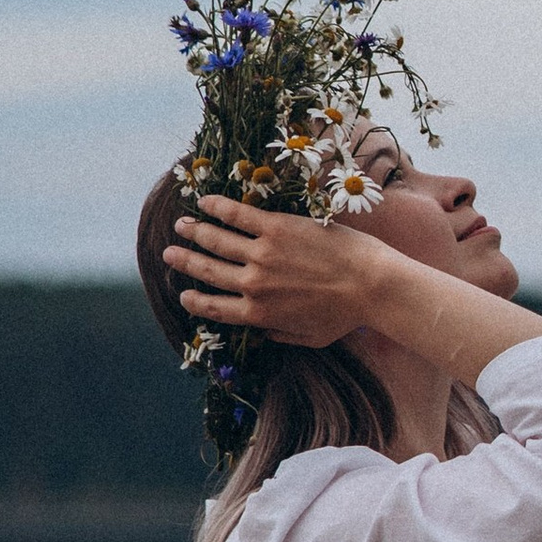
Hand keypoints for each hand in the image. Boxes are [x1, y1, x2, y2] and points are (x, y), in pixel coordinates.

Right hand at [164, 195, 385, 348]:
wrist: (372, 286)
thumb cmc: (347, 316)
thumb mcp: (312, 339)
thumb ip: (282, 337)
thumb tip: (264, 335)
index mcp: (259, 315)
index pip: (215, 308)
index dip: (195, 301)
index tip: (183, 294)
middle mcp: (253, 285)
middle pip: (208, 271)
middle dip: (185, 262)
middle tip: (168, 254)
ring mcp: (263, 255)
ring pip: (216, 241)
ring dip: (194, 232)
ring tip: (181, 226)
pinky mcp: (277, 228)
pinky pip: (238, 215)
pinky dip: (217, 207)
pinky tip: (205, 202)